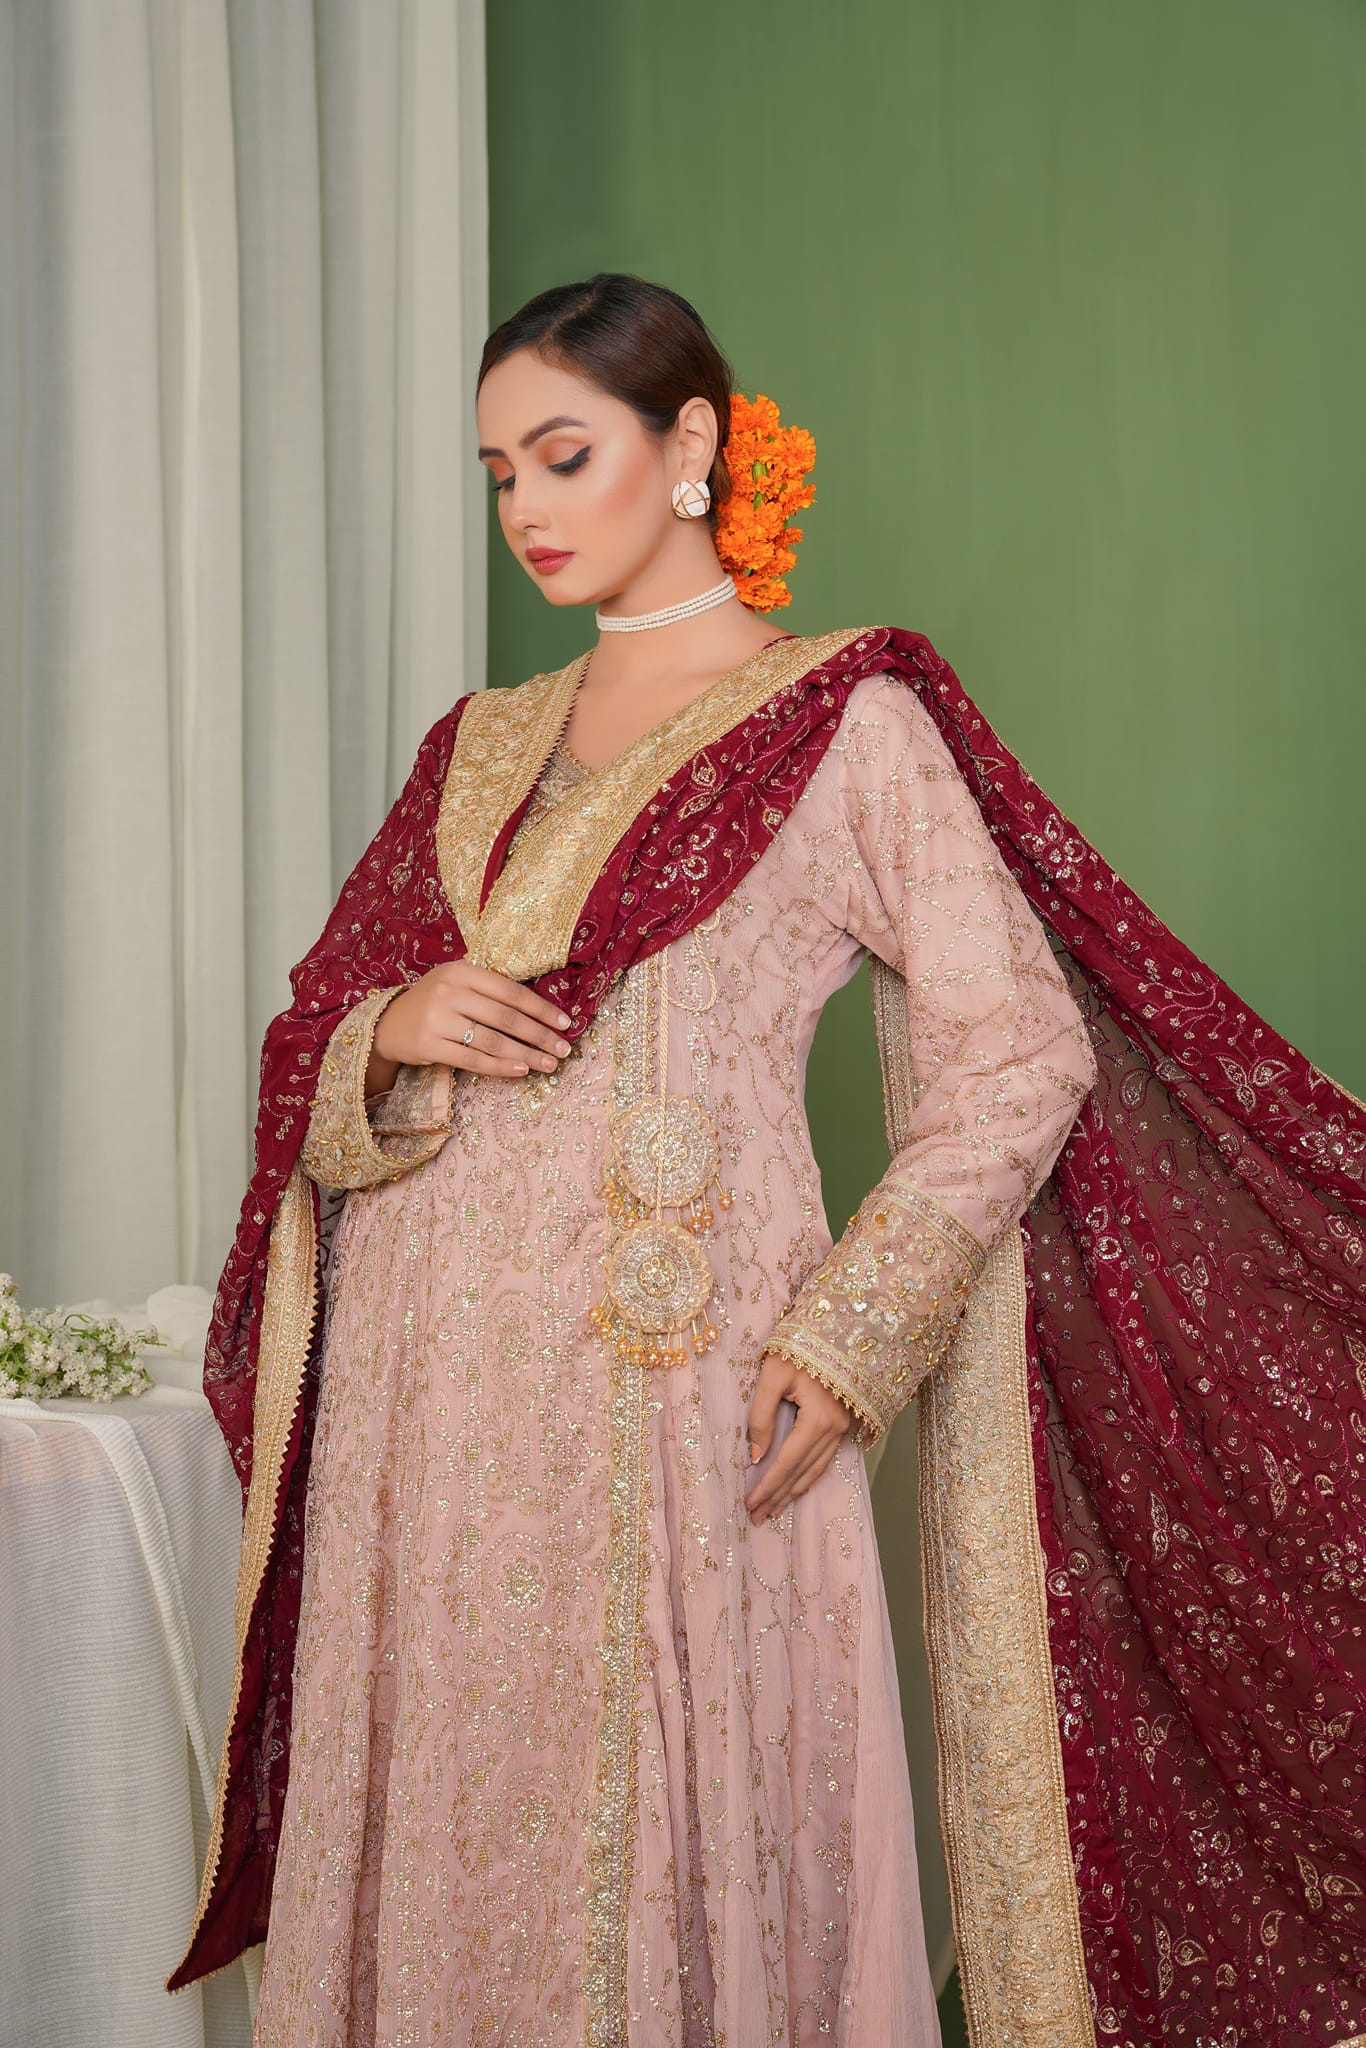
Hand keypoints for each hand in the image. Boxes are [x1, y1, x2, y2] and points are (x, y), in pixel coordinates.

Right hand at [371, 961, 573, 1083]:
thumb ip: (490, 992)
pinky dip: (500, 1067)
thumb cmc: (434, 1003)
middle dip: (539, 1035)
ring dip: (526, 1054)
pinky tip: (521, 1070)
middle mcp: (449, 992)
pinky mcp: (428, 1045)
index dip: (541, 1008)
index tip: (565, 1023)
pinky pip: (473, 1059)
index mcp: (462, 971)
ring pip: (492, 1040)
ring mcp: (437, 1019)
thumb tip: (541, 1013)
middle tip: (564, 1049)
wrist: (388, 1023)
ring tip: (549, 1064)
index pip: (511, 991)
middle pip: (505, 1017)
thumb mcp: (457, 985)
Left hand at [744, 1348, 855, 1524]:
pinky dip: (809, 1477)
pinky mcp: (845, 1425)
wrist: (839, 1331)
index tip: (748, 1504)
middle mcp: (835, 1429)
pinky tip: (798, 1487)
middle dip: (778, 1497)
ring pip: (816, 1470)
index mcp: (817, 1419)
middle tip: (756, 1519)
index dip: (767, 1486)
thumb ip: (760, 1416)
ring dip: (794, 1493)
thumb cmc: (800, 1349)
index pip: (786, 1463)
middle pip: (802, 1473)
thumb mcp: (773, 1375)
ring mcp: (843, 1428)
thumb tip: (754, 1457)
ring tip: (774, 1511)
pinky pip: (826, 1460)